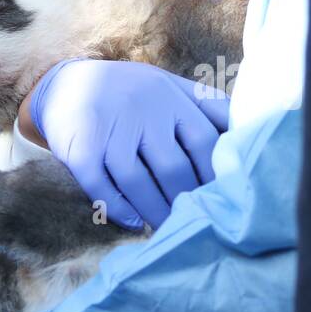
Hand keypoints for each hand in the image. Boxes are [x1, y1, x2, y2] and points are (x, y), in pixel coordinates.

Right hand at [26, 59, 230, 229]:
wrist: (63, 83)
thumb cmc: (126, 92)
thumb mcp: (167, 85)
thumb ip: (203, 104)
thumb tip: (247, 127)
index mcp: (172, 98)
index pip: (205, 143)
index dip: (215, 176)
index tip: (219, 200)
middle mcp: (143, 111)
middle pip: (173, 168)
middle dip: (185, 201)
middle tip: (193, 224)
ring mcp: (111, 129)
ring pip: (137, 181)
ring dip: (153, 211)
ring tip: (164, 228)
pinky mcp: (81, 146)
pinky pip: (100, 185)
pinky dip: (117, 208)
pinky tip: (132, 223)